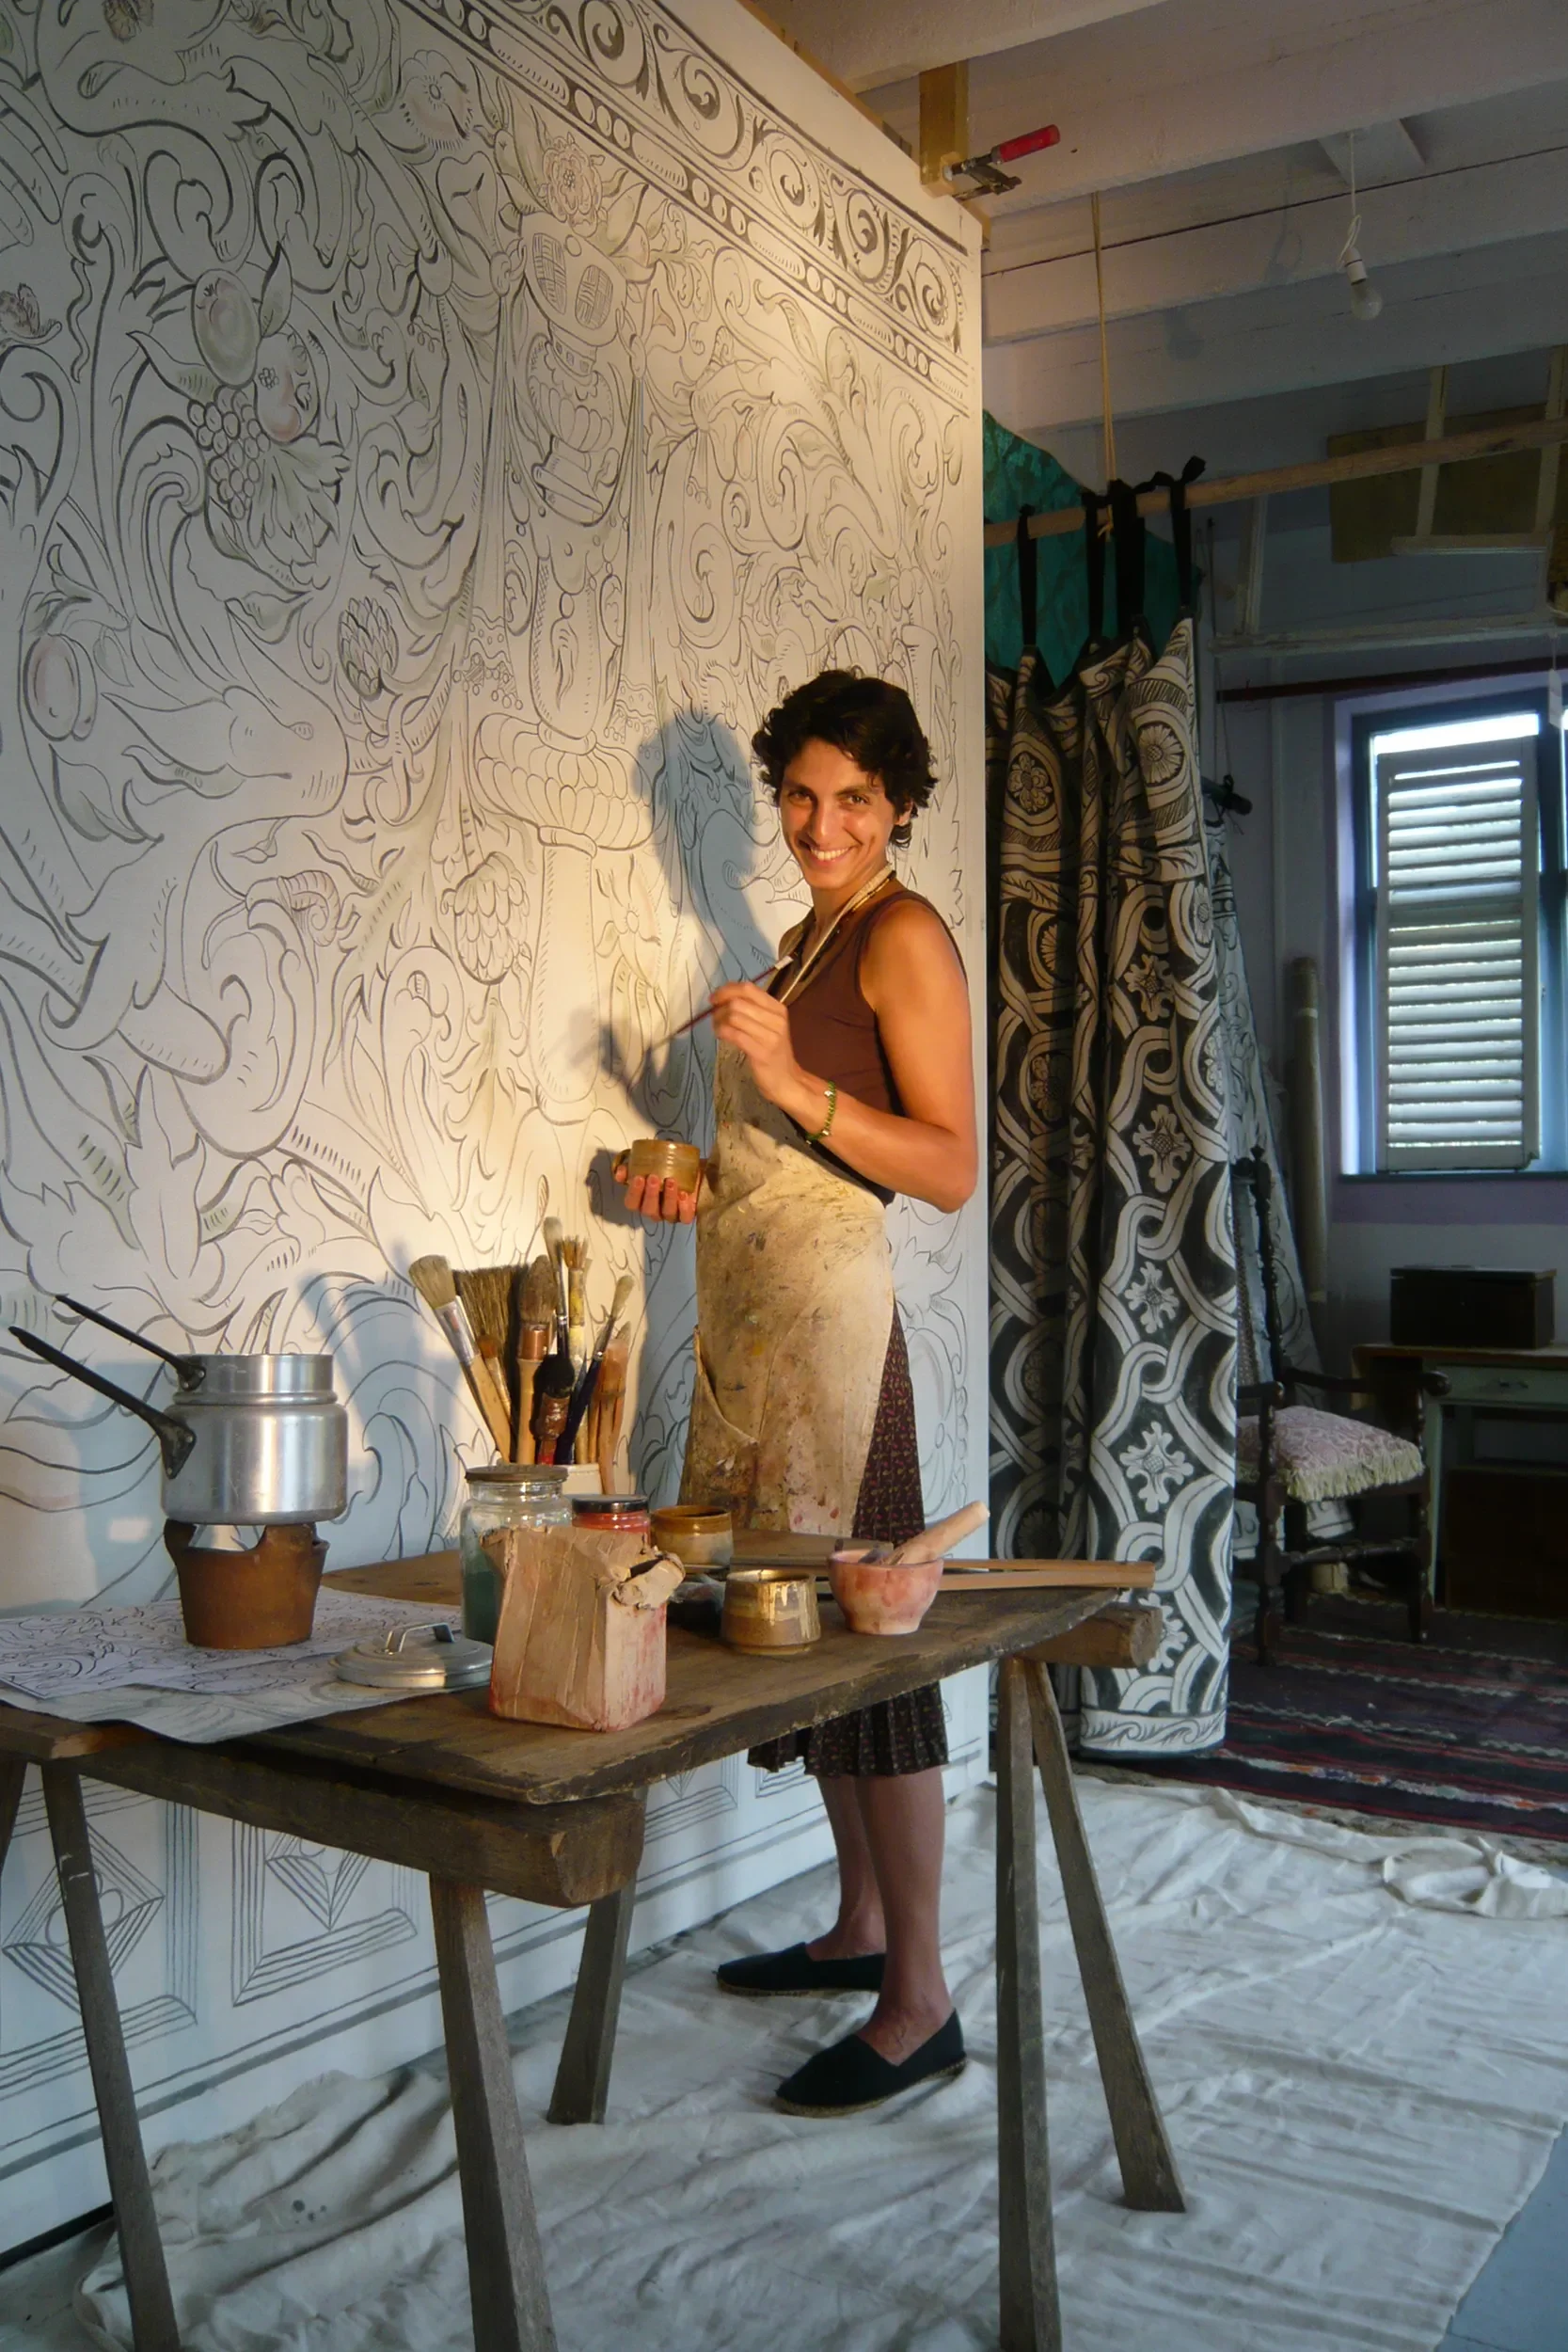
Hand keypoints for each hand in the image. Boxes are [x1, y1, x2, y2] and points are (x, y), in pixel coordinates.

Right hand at [612, 1156, 698, 1223]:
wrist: (694, 1168)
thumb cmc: (669, 1167)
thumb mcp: (649, 1162)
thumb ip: (631, 1166)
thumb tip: (620, 1172)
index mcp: (642, 1200)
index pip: (632, 1203)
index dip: (633, 1193)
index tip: (638, 1177)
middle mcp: (655, 1210)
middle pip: (648, 1210)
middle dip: (650, 1194)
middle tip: (653, 1177)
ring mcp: (671, 1214)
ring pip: (666, 1213)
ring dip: (668, 1198)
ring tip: (671, 1181)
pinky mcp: (687, 1214)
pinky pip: (685, 1218)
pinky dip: (684, 1207)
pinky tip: (683, 1194)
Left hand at [708, 981, 802, 1107]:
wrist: (786, 1080)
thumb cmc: (773, 1052)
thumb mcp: (768, 1025)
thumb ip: (750, 1010)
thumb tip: (722, 998)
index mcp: (778, 1008)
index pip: (748, 989)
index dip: (727, 990)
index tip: (715, 999)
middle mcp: (776, 1019)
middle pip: (738, 1002)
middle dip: (720, 1008)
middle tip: (715, 1017)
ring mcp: (771, 1036)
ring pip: (734, 1017)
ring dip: (719, 1021)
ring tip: (718, 1028)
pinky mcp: (761, 1052)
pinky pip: (734, 1035)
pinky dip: (722, 1032)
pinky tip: (721, 1036)